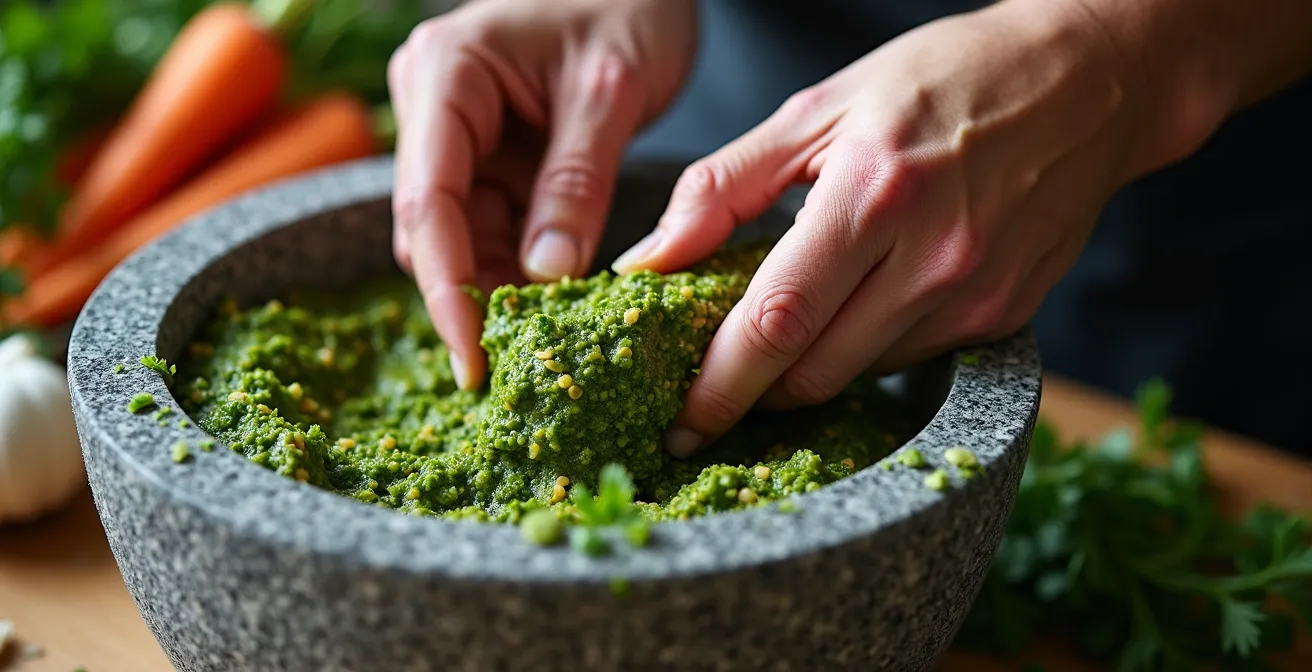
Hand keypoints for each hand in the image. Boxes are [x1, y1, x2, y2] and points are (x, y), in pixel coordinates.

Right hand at [388, 0, 696, 389]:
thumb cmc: (629, 7)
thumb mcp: (611, 92)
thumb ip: (577, 181)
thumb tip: (548, 276)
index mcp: (446, 75)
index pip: (427, 200)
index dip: (447, 290)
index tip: (474, 360)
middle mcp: (434, 108)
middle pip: (432, 229)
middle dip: (474, 298)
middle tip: (521, 368)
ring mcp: (459, 137)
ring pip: (461, 239)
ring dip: (502, 291)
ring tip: (550, 343)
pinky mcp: (490, 161)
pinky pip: (495, 230)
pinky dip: (524, 271)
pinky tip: (558, 308)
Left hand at [612, 0, 1226, 456]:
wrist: (1088, 82)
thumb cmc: (944, 79)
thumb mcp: (818, 107)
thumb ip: (721, 187)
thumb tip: (651, 258)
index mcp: (873, 195)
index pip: (776, 323)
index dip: (719, 385)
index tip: (681, 418)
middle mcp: (932, 258)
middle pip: (814, 372)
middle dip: (752, 393)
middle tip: (712, 389)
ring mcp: (976, 296)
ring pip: (859, 375)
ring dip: (807, 371)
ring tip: (783, 334)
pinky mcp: (1005, 318)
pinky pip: (909, 362)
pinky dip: (864, 350)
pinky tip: (857, 307)